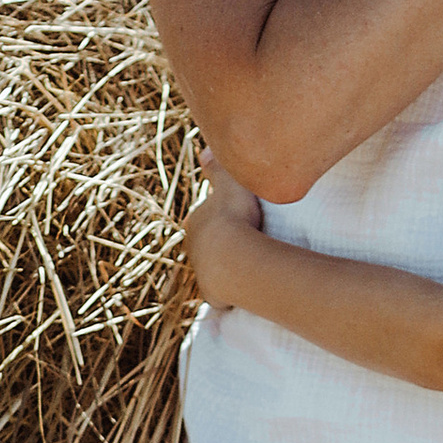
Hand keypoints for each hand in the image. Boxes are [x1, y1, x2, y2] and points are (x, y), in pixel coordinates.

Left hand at [183, 146, 262, 306]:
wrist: (234, 256)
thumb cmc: (234, 216)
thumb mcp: (230, 183)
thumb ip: (218, 167)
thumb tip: (205, 149)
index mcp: (195, 222)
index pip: (206, 218)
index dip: (223, 218)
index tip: (239, 219)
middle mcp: (192, 248)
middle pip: (209, 245)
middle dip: (223, 245)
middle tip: (248, 243)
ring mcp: (201, 273)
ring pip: (214, 269)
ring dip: (229, 268)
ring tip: (250, 267)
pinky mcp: (211, 294)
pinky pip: (223, 292)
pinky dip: (233, 290)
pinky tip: (248, 287)